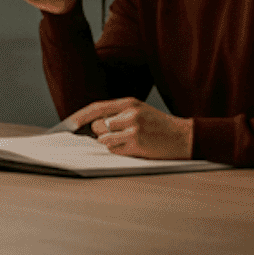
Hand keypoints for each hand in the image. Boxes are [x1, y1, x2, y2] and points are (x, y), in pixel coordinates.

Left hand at [55, 97, 190, 159]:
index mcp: (130, 103)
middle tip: (118, 134)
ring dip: (111, 143)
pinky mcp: (136, 144)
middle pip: (98, 125)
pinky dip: (119, 151)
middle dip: (102, 133)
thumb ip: (118, 114)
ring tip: (128, 140)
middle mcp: (130, 114)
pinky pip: (114, 150)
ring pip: (104, 139)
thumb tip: (94, 124)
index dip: (81, 116)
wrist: (183, 137)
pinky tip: (133, 147)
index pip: (97, 108)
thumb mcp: (140, 111)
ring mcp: (133, 129)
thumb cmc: (159, 126)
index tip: (70, 124)